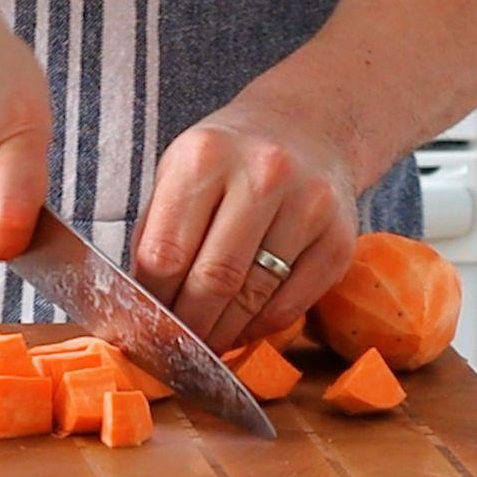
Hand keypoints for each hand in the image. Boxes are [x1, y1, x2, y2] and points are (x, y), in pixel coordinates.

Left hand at [132, 94, 358, 353]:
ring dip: (222, 334)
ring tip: (202, 346)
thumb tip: (137, 305)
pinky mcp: (340, 238)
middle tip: (172, 349)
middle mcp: (262, 175)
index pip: (166, 253)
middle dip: (188, 327)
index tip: (142, 326)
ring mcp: (308, 205)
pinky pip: (292, 305)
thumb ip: (155, 233)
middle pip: (213, 280)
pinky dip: (260, 329)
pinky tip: (240, 330)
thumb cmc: (226, 161)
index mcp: (204, 158)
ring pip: (254, 298)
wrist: (306, 128)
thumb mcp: (178, 173)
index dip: (151, 302)